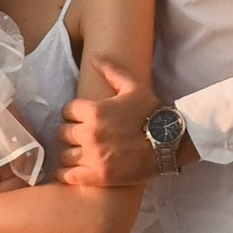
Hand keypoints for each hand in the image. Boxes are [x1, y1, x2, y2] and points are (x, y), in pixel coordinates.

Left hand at [55, 51, 177, 190]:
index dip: (74, 113)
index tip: (81, 118)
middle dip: (71, 133)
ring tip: (80, 153)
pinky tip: (71, 170)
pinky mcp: (98, 176)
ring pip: (64, 154)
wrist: (169, 143)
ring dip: (70, 152)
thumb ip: (111, 71)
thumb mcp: (133, 87)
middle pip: (63, 132)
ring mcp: (93, 156)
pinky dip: (66, 173)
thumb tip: (93, 57)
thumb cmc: (152, 113)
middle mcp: (90, 133)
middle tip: (82, 135)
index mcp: (94, 111)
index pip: (67, 111)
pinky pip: (68, 175)